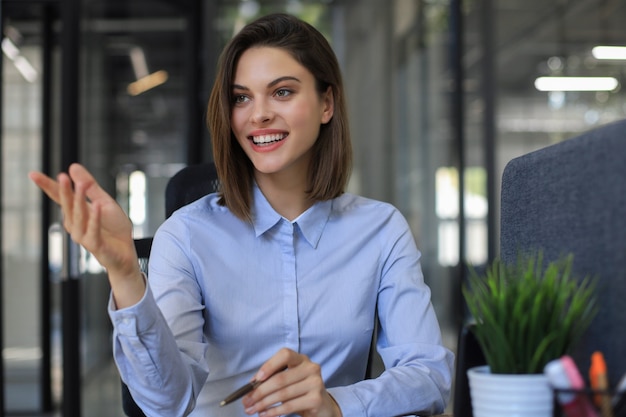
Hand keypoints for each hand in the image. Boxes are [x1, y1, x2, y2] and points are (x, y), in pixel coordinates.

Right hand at [29, 163, 144, 306]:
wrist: (126, 252)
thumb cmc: (114, 229)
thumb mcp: (104, 201)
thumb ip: (90, 186)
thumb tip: (73, 166)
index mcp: (76, 212)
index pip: (59, 197)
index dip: (47, 185)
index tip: (33, 174)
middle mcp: (75, 224)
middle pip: (67, 205)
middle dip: (64, 191)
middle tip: (62, 176)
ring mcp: (83, 235)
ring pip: (79, 216)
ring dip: (80, 201)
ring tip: (81, 185)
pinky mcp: (95, 245)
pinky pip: (93, 231)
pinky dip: (95, 219)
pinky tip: (98, 207)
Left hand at [242, 348, 341, 416]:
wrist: (322, 406)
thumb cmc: (300, 391)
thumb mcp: (288, 381)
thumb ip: (272, 379)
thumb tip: (251, 386)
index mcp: (302, 359)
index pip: (285, 355)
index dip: (269, 365)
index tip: (255, 379)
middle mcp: (311, 368)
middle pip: (280, 378)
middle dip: (259, 391)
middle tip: (247, 401)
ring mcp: (315, 383)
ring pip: (283, 394)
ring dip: (263, 403)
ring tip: (252, 409)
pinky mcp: (316, 399)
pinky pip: (289, 406)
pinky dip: (273, 411)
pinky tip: (264, 414)